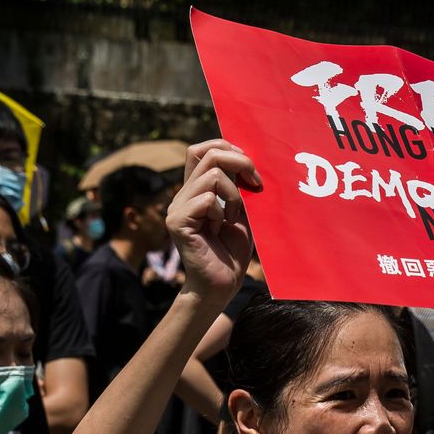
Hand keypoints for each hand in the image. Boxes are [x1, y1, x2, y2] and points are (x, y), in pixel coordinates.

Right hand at [169, 139, 259, 305]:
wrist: (221, 286)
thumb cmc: (232, 253)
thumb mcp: (242, 212)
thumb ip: (239, 187)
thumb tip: (249, 160)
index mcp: (196, 190)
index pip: (201, 150)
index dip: (226, 147)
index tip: (249, 168)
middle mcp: (183, 195)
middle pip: (207, 152)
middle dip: (240, 162)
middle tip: (256, 183)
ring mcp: (177, 207)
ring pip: (212, 174)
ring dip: (234, 195)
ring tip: (234, 218)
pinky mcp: (177, 222)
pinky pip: (208, 199)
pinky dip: (222, 212)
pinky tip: (220, 229)